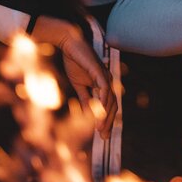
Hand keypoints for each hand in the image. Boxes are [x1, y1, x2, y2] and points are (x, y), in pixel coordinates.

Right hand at [30, 16, 117, 135]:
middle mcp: (108, 81)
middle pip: (112, 106)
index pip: (109, 106)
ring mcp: (105, 76)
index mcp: (103, 85)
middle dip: (108, 122)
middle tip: (103, 136)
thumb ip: (84, 99)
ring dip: (105, 115)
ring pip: (110, 99)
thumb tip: (86, 113)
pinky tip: (101, 110)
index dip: (106, 121)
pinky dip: (103, 100)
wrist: (69, 45)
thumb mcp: (79, 85)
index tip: (102, 135)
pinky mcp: (99, 71)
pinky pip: (104, 88)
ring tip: (100, 128)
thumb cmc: (75, 62)